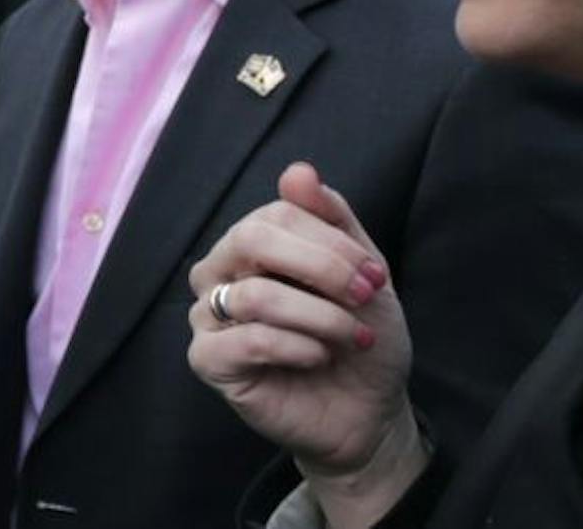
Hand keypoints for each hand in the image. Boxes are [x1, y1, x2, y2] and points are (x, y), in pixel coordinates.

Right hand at [187, 164, 428, 526]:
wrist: (366, 411)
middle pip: (252, 238)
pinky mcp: (208, 360)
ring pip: (256, 294)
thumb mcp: (360, 272)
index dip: (332, 241)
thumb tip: (298, 171)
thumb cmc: (359, 337)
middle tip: (365, 297)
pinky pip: (248, 339)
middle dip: (322, 268)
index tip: (375, 276)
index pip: (277, 212)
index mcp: (250, 244)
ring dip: (321, 317)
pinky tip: (319, 358)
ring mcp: (207, 315)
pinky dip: (298, 347)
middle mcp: (219, 271)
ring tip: (354, 338)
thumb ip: (332, 219)